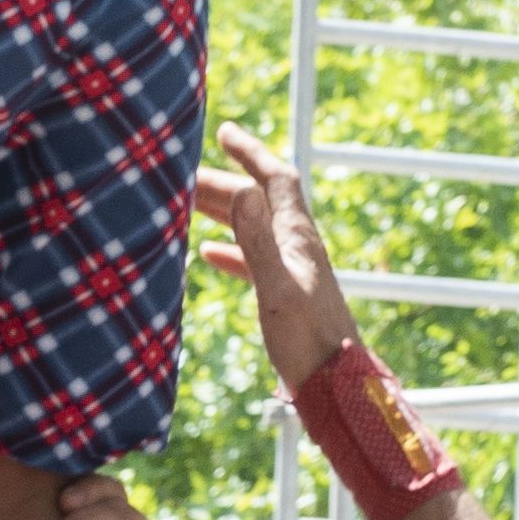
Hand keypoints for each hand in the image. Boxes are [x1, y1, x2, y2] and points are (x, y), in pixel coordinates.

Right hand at [192, 122, 357, 388]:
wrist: (337, 387)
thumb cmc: (308, 343)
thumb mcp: (276, 289)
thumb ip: (256, 240)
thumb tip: (242, 188)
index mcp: (297, 238)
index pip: (275, 178)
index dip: (251, 151)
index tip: (223, 132)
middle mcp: (297, 247)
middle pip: (258, 200)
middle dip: (222, 181)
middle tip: (181, 174)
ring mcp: (293, 271)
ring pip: (253, 228)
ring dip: (222, 212)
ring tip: (184, 206)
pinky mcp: (286, 296)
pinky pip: (254, 260)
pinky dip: (230, 250)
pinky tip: (207, 254)